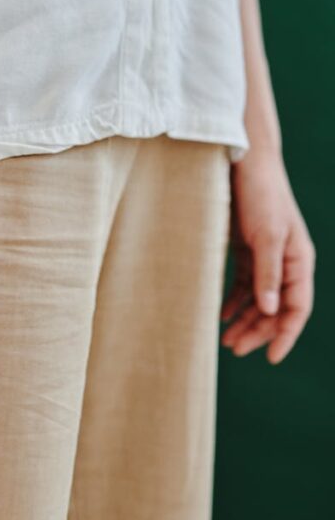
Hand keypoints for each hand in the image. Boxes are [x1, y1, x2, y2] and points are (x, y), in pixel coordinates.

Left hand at [221, 147, 314, 363]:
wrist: (245, 162)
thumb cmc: (260, 195)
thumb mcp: (266, 236)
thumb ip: (268, 273)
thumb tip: (272, 310)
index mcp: (298, 260)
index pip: (298, 308)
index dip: (286, 334)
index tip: (270, 357)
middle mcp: (286, 262)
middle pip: (276, 308)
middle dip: (258, 330)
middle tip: (234, 349)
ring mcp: (266, 256)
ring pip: (259, 299)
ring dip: (245, 319)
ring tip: (225, 338)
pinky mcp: (248, 248)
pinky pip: (244, 284)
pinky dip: (234, 301)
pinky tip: (222, 314)